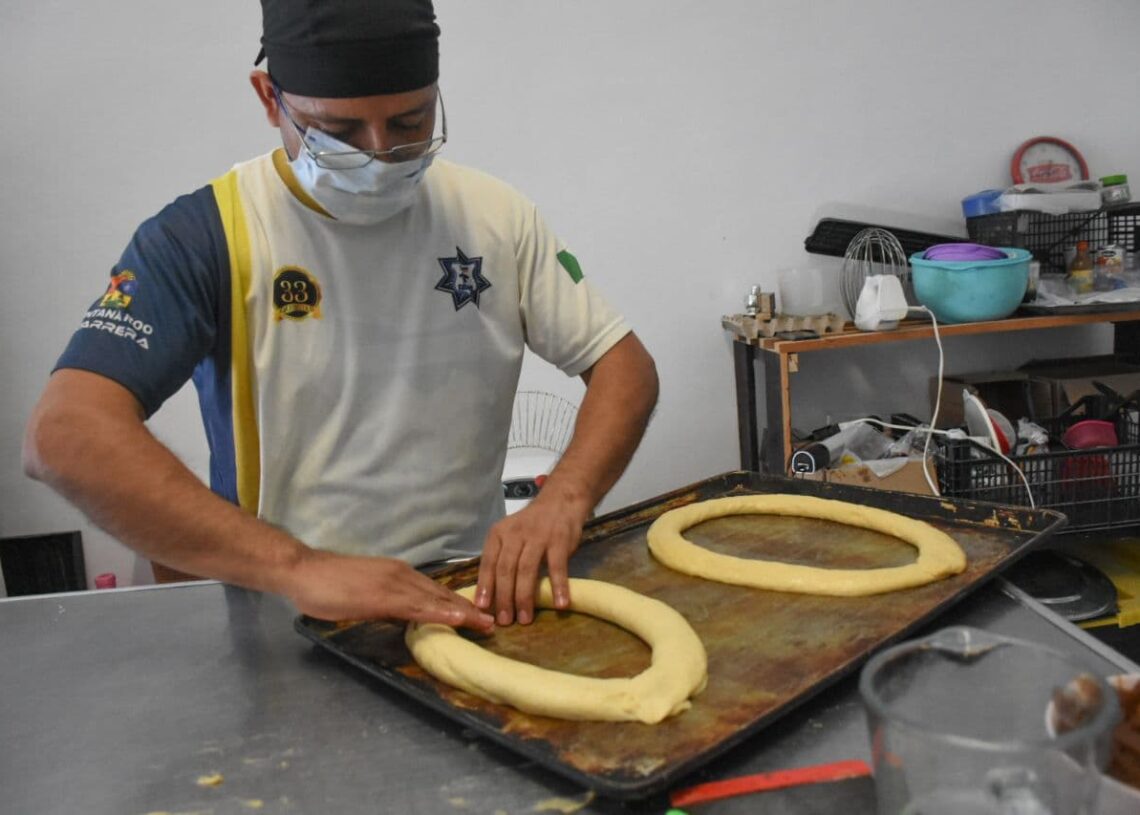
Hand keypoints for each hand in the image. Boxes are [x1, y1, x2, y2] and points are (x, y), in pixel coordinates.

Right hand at [284, 549, 493, 631]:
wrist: (304, 570)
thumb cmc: (327, 583)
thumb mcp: (364, 594)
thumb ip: (386, 603)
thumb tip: (403, 616)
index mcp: (398, 574)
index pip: (434, 590)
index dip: (457, 604)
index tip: (477, 614)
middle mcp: (402, 575)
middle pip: (442, 594)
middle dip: (468, 609)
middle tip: (492, 621)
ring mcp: (394, 584)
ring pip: (435, 600)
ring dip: (462, 613)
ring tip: (485, 624)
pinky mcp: (383, 596)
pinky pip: (417, 607)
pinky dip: (440, 614)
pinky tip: (457, 621)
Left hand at [474, 483, 590, 625]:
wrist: (560, 501)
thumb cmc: (531, 525)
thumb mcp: (510, 536)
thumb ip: (501, 559)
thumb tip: (489, 595)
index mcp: (499, 535)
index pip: (488, 563)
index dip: (485, 586)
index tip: (481, 608)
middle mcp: (515, 534)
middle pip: (506, 570)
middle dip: (504, 598)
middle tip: (505, 621)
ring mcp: (538, 536)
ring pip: (527, 570)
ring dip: (525, 597)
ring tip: (525, 618)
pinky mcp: (559, 540)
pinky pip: (557, 566)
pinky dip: (559, 586)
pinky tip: (561, 604)